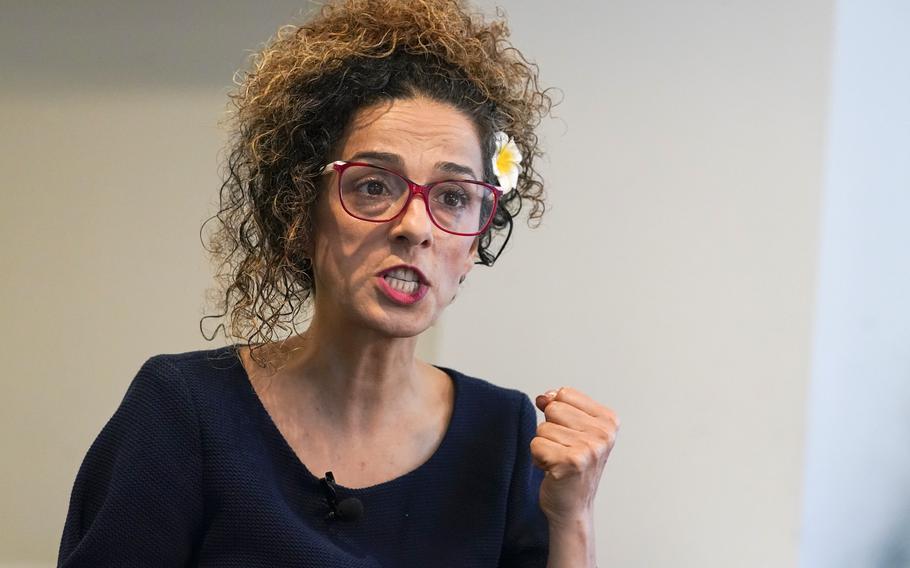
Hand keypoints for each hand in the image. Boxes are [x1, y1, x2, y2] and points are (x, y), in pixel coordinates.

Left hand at [531, 387, 618, 525]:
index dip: (557, 413)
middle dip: (549, 430)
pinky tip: (552, 471)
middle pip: (553, 409)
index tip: (569, 434)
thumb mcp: (573, 430)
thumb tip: (543, 397)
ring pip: (542, 428)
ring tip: (558, 462)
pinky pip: (536, 445)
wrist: (572, 507)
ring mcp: (589, 449)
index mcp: (608, 421)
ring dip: (543, 447)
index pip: (565, 394)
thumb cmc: (572, 468)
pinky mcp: (571, 462)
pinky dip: (538, 458)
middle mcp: (603, 434)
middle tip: (562, 451)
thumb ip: (559, 406)